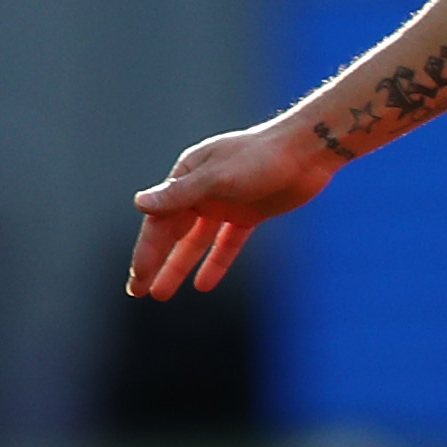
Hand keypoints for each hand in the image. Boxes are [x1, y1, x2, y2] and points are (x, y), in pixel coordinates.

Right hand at [127, 121, 336, 298]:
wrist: (307, 152)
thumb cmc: (260, 157)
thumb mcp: (216, 177)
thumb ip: (180, 194)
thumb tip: (140, 204)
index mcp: (186, 177)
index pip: (159, 221)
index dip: (147, 252)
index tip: (138, 279)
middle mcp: (201, 191)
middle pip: (172, 234)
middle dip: (155, 263)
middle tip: (138, 292)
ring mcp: (225, 203)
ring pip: (196, 242)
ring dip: (179, 266)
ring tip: (163, 295)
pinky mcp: (249, 214)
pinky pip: (227, 243)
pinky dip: (216, 263)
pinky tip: (203, 285)